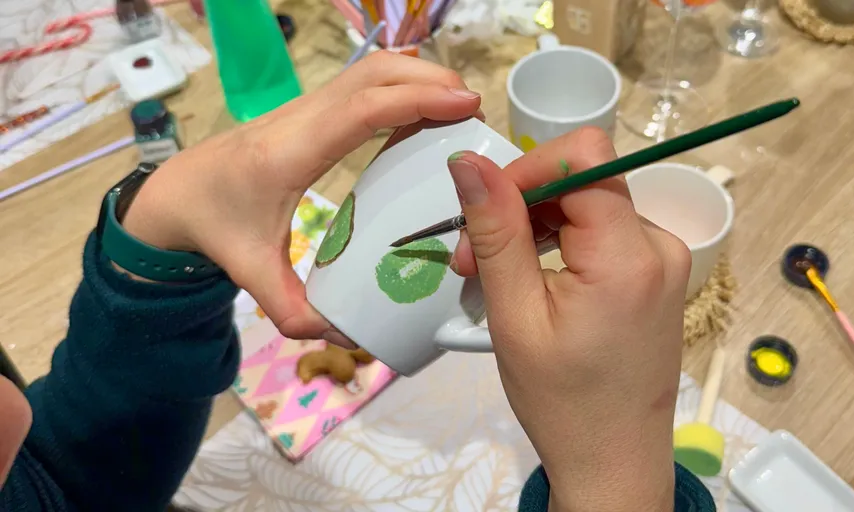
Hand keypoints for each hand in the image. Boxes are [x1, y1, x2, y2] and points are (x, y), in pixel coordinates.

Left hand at [121, 52, 482, 343]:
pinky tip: (423, 112)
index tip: (464, 105)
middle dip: (428, 79)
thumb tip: (346, 333)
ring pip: (368, 68)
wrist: (177, 192)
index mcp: (289, 155)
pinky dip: (400, 84)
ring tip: (457, 106)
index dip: (415, 100)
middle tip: (472, 110)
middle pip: (371, 73)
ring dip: (416, 75)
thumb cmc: (216, 227)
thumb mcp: (250, 274)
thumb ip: (294, 310)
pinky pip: (362, 83)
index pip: (360, 110)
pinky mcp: (312, 110)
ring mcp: (305, 108)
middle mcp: (299, 120)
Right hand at [448, 128, 691, 511]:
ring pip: (588, 205)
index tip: (484, 212)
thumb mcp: (515, 316)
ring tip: (496, 277)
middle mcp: (660, 244)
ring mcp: (666, 259)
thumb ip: (496, 231)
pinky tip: (533, 282)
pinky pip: (604, 232)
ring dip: (535, 228)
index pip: (582, 157)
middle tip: (472, 260)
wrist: (614, 461)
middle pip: (582, 180)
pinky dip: (561, 244)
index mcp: (628, 255)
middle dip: (520, 206)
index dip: (527, 169)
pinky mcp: (659, 273)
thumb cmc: (562, 402)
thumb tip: (468, 161)